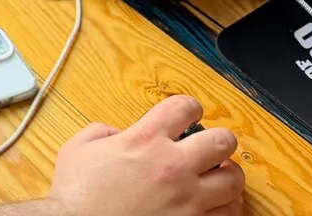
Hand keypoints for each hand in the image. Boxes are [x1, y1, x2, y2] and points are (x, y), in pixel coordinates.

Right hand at [48, 97, 243, 215]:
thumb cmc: (77, 196)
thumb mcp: (78, 148)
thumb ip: (101, 132)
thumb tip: (117, 134)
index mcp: (144, 140)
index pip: (184, 107)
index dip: (190, 106)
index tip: (190, 113)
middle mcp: (172, 166)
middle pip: (221, 141)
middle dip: (219, 139)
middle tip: (213, 144)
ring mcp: (187, 199)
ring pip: (233, 180)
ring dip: (228, 174)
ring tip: (219, 175)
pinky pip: (228, 214)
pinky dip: (227, 206)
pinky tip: (218, 203)